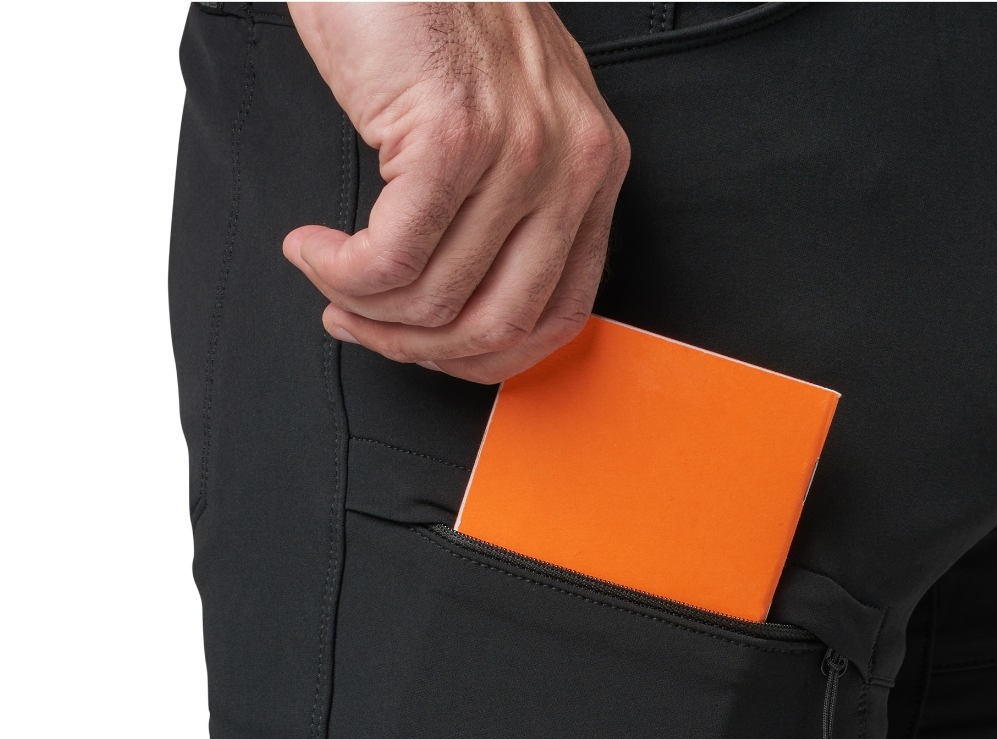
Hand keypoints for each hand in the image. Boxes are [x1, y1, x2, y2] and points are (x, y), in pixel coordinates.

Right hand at [283, 2, 630, 383]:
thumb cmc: (434, 16)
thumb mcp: (505, 122)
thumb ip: (509, 213)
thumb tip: (460, 309)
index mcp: (593, 168)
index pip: (560, 314)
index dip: (487, 357)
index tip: (434, 352)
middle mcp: (571, 162)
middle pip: (499, 322)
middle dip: (418, 347)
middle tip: (365, 325)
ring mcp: (518, 150)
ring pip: (437, 297)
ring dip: (365, 307)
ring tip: (330, 277)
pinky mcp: (452, 135)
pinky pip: (390, 259)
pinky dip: (341, 272)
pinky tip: (315, 248)